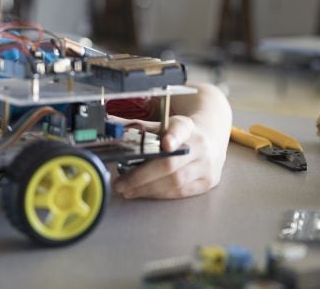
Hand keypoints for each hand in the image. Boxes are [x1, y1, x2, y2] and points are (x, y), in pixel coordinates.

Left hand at [110, 114, 226, 198]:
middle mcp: (200, 145)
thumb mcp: (162, 126)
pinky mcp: (208, 182)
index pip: (180, 129)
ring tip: (127, 190)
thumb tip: (109, 125)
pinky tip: (144, 193)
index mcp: (187, 126)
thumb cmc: (179, 136)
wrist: (210, 142)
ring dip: (147, 189)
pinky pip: (181, 192)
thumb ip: (138, 128)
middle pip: (170, 163)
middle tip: (121, 183)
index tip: (166, 143)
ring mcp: (207, 165)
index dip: (173, 136)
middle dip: (141, 176)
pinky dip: (159, 194)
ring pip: (175, 181)